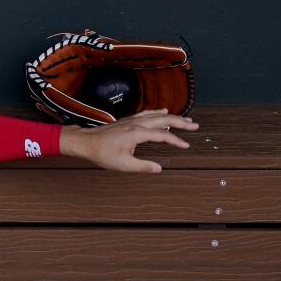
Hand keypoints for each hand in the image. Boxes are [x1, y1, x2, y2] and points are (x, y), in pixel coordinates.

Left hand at [61, 108, 199, 172]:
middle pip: (164, 119)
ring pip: (156, 115)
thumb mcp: (123, 164)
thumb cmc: (101, 153)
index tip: (186, 145)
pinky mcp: (127, 120)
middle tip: (195, 125)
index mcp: (137, 133)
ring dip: (172, 116)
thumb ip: (142, 167)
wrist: (85, 142)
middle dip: (181, 122)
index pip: (163, 135)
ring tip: (185, 119)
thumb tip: (159, 168)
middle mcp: (136, 124)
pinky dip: (158, 112)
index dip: (176, 141)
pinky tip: (162, 111)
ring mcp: (131, 120)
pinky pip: (147, 113)